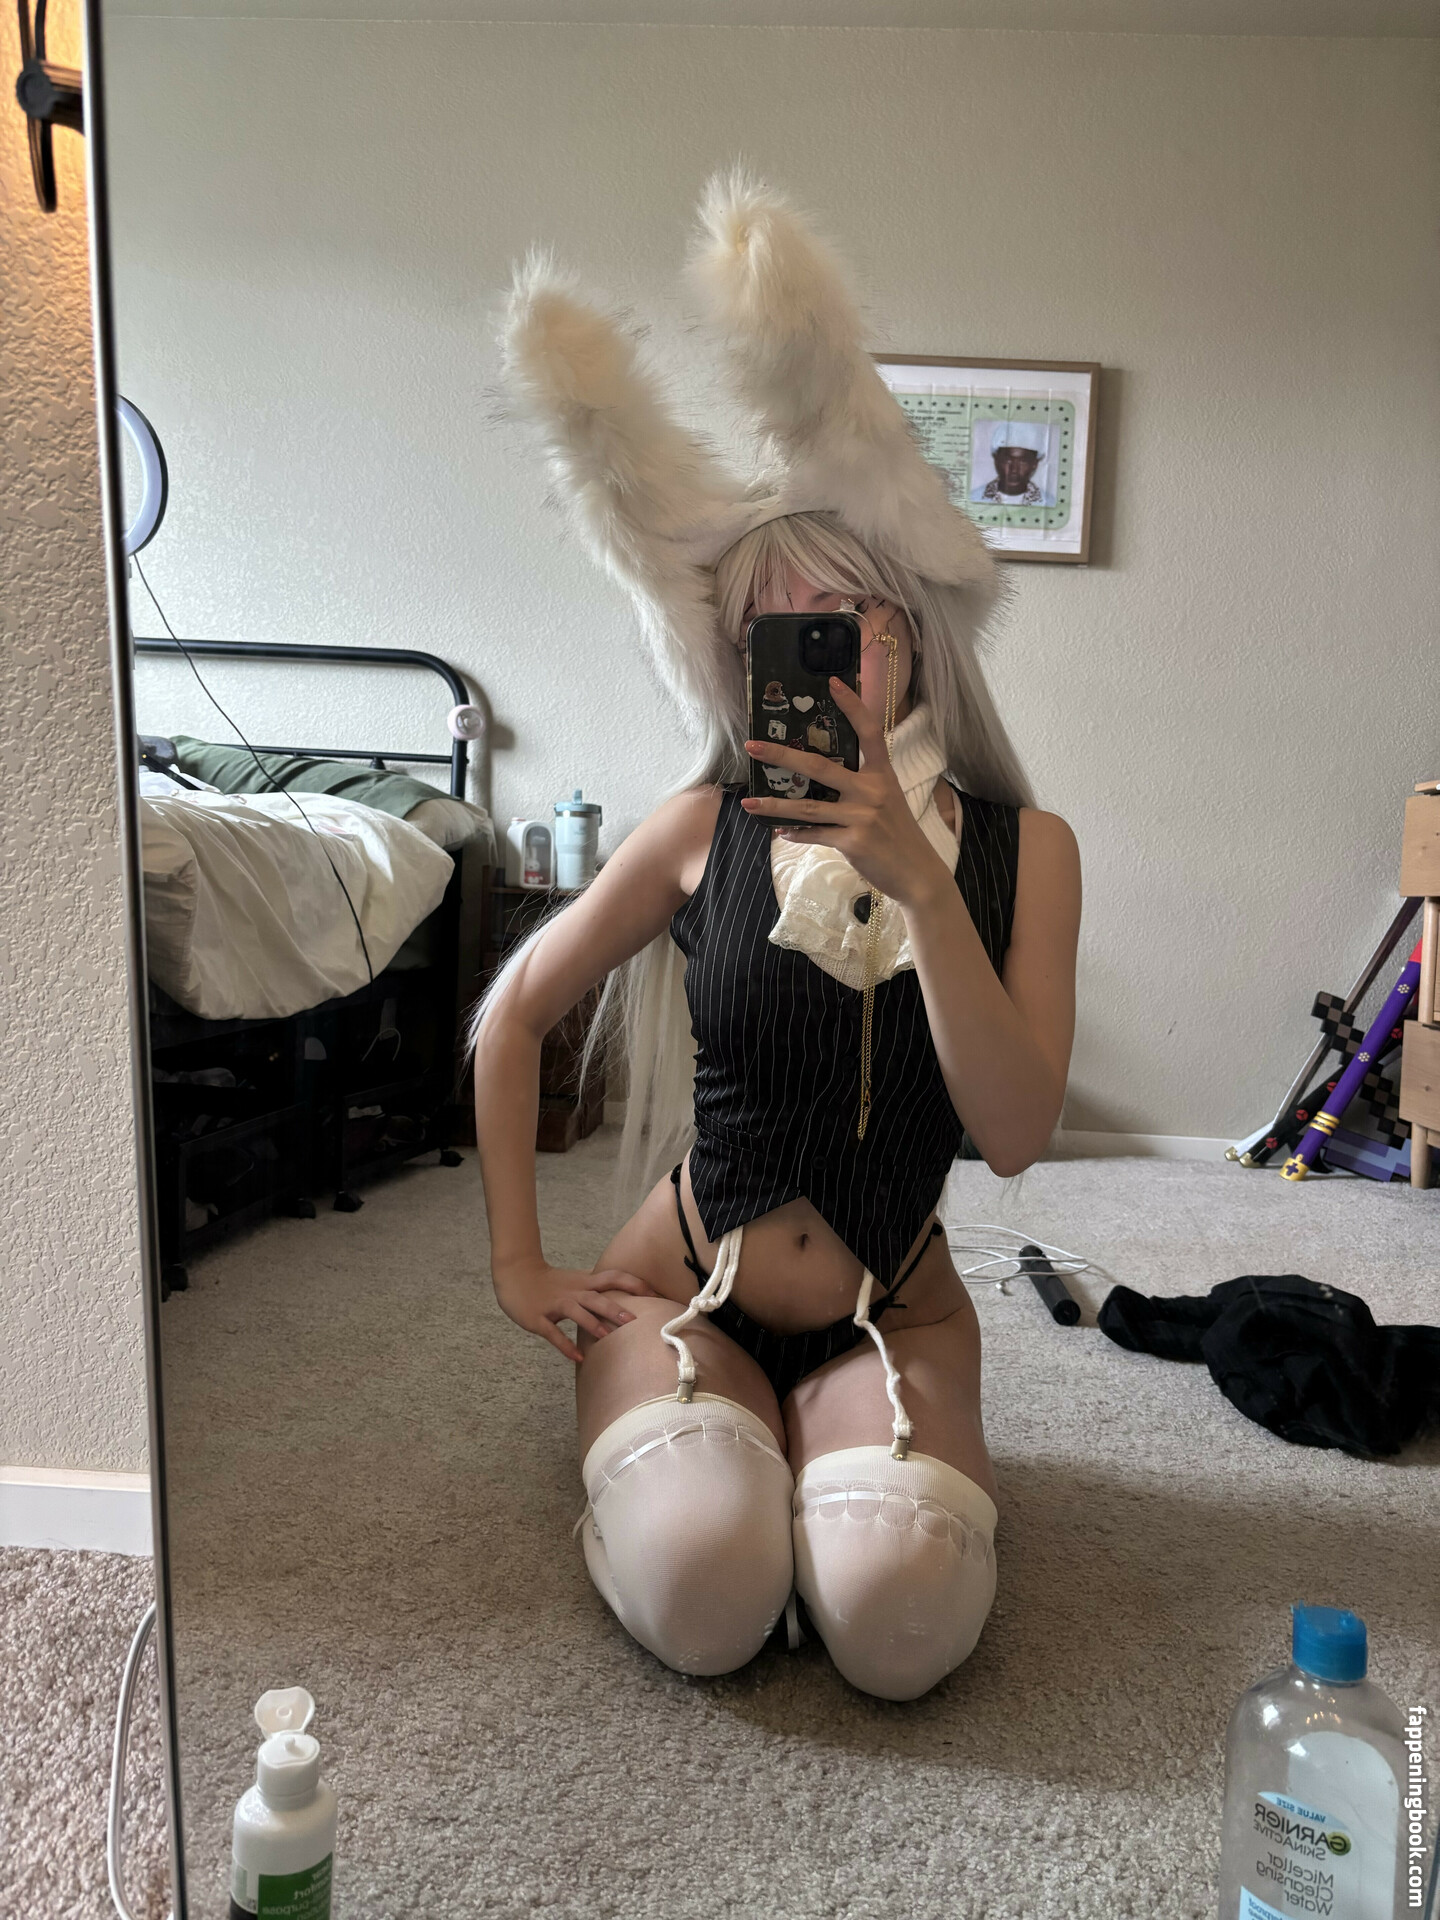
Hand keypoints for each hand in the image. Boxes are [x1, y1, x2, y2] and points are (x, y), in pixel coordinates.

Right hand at [492, 1257, 658, 1363]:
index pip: (614, 1278)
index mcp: (584, 1283)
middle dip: (615, 1308)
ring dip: (592, 1324)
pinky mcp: (538, 1318)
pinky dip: (565, 1346)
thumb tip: (624, 1297)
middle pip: (597, 1297)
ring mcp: (555, 1304)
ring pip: (576, 1312)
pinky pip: (553, 1333)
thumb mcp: (575, 1281)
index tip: (655, 1293)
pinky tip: (578, 1358)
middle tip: (635, 1321)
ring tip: (607, 1337)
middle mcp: (572, 1292)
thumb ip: (597, 1288)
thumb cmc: (549, 1281)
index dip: (634, 1283)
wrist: (515, 1273)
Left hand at [741, 676, 949, 909]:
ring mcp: (862, 816)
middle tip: (752, 746)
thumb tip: (820, 775)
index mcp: (883, 774)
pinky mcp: (853, 842)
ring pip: (808, 807)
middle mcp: (872, 790)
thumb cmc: (898, 834)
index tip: (832, 682)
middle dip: (782, 755)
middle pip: (821, 766)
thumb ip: (860, 785)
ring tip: (749, 803)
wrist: (917, 873)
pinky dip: (795, 833)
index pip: (869, 731)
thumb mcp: (887, 800)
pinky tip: (780, 831)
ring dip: (775, 805)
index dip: (852, 705)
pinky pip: (815, 834)